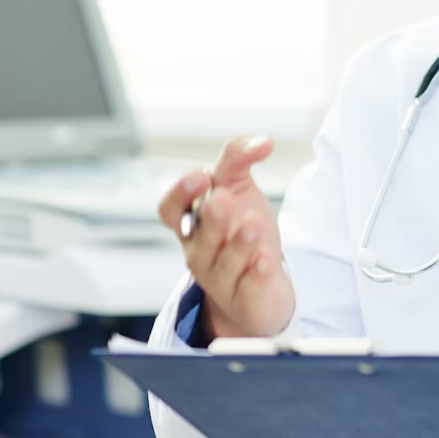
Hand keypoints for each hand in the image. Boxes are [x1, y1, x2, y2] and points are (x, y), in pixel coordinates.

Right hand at [157, 135, 294, 339]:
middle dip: (211, 220)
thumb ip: (239, 160)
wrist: (258, 289)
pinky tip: (266, 259)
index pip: (172, 210)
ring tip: (252, 226)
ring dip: (237, 244)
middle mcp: (201, 252)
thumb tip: (262, 141)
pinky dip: (256, 272)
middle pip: (199, 238)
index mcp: (193, 223)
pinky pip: (248, 286)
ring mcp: (222, 278)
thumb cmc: (241, 233)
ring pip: (223, 263)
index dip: (181, 194)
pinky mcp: (247, 297)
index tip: (201, 176)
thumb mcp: (238, 190)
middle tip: (222, 201)